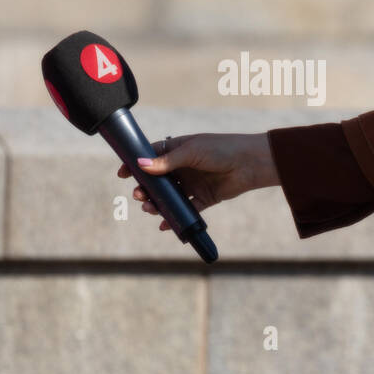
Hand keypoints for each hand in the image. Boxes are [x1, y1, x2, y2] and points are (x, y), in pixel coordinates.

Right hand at [116, 132, 279, 230]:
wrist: (251, 163)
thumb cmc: (221, 149)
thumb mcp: (191, 152)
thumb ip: (167, 161)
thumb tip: (140, 165)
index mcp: (179, 149)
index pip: (151, 156)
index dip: (136, 164)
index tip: (122, 174)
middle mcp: (184, 167)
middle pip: (157, 180)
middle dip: (145, 188)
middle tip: (139, 195)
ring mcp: (193, 183)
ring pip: (169, 197)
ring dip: (157, 203)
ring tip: (150, 208)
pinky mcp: (204, 198)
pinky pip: (186, 210)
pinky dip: (175, 217)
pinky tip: (165, 224)